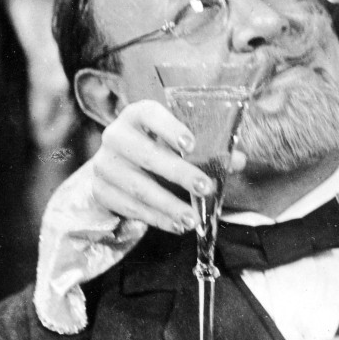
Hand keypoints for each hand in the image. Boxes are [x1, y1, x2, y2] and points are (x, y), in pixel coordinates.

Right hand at [93, 100, 242, 232]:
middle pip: (146, 155)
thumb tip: (238, 161)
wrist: (115, 167)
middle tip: (205, 188)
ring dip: (168, 205)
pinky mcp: (100, 191)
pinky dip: (157, 219)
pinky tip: (177, 225)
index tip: (190, 145)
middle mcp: (116, 136)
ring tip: (193, 218)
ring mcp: (104, 164)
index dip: (169, 128)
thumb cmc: (157, 149)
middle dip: (178, 174)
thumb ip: (209, 150)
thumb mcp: (179, 144)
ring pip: (138, 187)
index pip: (149, 114)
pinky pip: (130, 208)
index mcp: (137, 115)